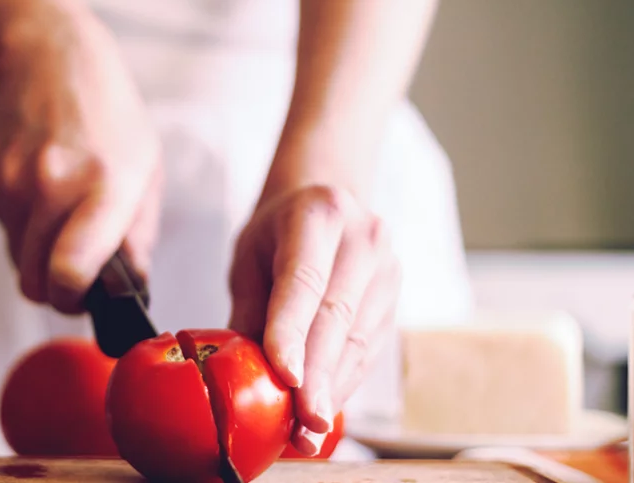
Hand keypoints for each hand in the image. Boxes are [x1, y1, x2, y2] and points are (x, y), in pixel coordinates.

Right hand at [0, 5, 162, 313]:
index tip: (85, 294)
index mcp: (104, 186)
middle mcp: (52, 186)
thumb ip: (139, 235)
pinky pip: (4, 230)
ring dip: (39, 255)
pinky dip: (23, 226)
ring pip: (17, 260)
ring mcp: (13, 183)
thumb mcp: (146, 167)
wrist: (48, 55)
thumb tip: (132, 288)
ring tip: (63, 214)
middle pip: (35, 282)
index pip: (69, 271)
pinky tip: (41, 190)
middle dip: (56, 288)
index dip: (73, 299)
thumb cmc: (109, 114)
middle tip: (77, 270)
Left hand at [228, 185, 400, 454]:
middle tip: (301, 425)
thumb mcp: (249, 257)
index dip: (293, 332)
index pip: (305, 280)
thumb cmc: (278, 232)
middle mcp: (364, 238)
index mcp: (318, 214)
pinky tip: (324, 410)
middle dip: (319, 378)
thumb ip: (247, 310)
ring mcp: (388, 269)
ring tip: (306, 432)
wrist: (327, 201)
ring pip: (359, 341)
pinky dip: (344, 384)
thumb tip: (238, 375)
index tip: (285, 379)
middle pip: (338, 317)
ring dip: (333, 391)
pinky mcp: (396, 299)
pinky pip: (369, 350)